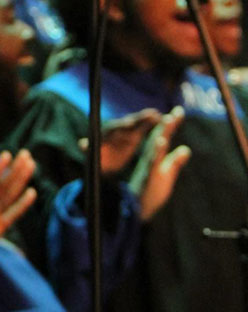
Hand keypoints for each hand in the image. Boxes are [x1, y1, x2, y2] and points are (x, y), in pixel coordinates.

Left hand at [79, 108, 161, 174]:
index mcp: (106, 134)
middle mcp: (116, 130)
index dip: (121, 125)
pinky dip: (150, 122)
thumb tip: (82, 144)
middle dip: (138, 119)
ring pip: (137, 123)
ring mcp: (125, 131)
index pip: (114, 128)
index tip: (130, 124)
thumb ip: (88, 149)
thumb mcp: (92, 156)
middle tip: (150, 114)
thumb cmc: (96, 160)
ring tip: (157, 114)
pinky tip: (160, 117)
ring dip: (146, 119)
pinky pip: (143, 127)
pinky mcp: (133, 135)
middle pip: (128, 123)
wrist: (104, 164)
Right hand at [128, 106, 190, 220]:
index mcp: (154, 158)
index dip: (171, 125)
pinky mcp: (148, 176)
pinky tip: (161, 141)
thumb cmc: (150, 193)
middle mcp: (150, 159)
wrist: (136, 211)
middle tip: (176, 111)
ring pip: (155, 146)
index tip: (179, 111)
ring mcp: (148, 167)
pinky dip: (157, 150)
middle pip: (159, 137)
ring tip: (169, 120)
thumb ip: (175, 162)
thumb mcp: (166, 175)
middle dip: (168, 124)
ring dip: (162, 132)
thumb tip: (186, 149)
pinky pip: (152, 161)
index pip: (163, 138)